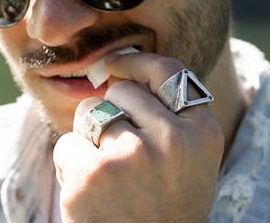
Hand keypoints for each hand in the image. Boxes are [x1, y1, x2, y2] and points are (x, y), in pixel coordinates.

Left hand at [53, 52, 223, 221]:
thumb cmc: (163, 208)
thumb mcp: (187, 160)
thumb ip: (167, 115)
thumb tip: (114, 67)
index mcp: (201, 133)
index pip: (168, 71)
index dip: (135, 62)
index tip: (113, 63)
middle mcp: (172, 139)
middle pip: (120, 91)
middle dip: (109, 113)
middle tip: (121, 158)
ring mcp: (131, 155)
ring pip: (90, 112)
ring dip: (88, 140)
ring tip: (108, 179)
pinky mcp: (92, 174)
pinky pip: (67, 144)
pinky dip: (71, 166)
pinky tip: (90, 196)